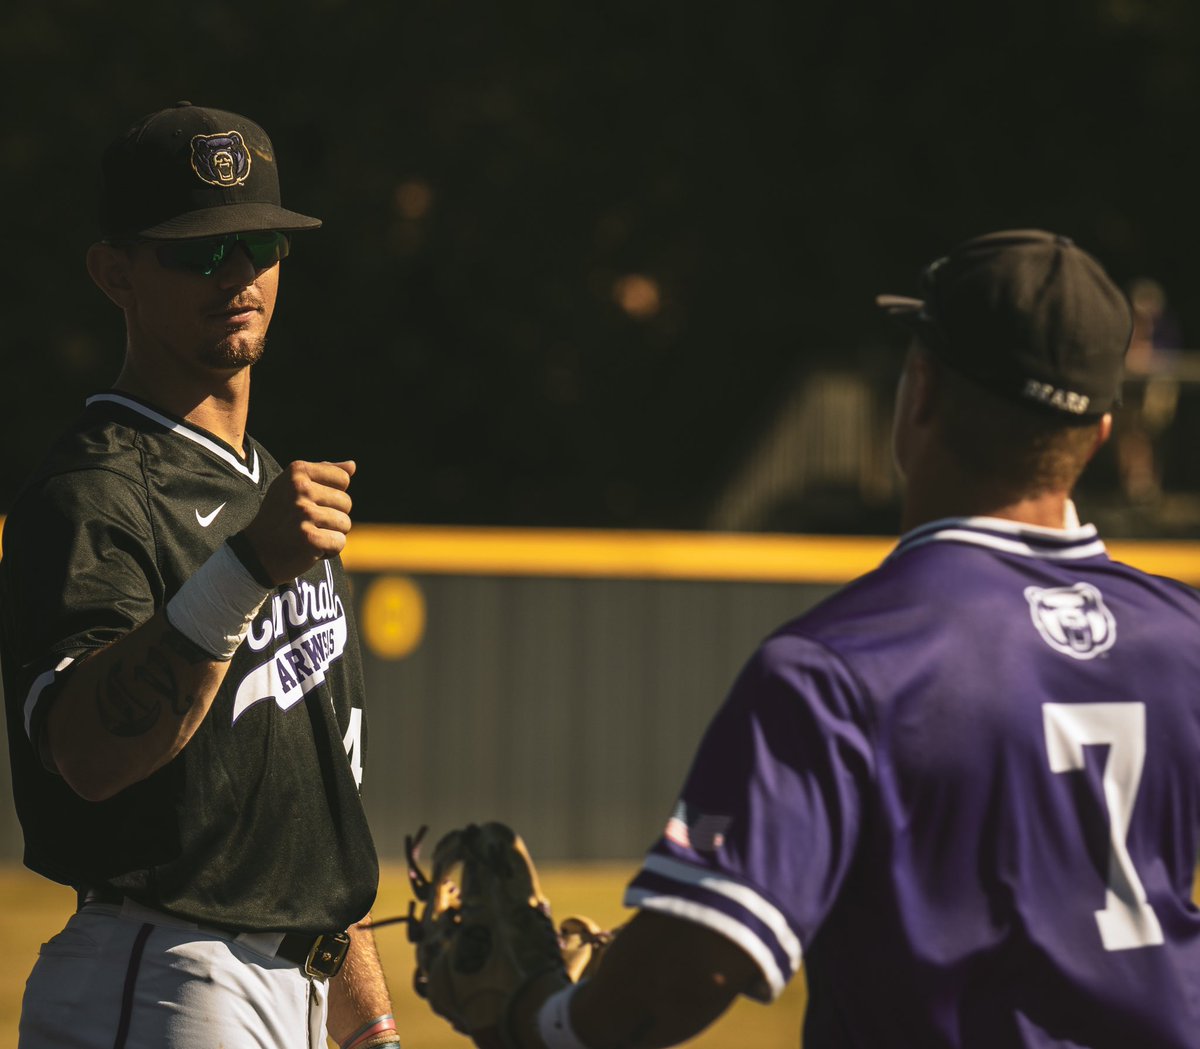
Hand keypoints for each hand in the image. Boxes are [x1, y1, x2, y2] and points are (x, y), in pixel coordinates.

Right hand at [242, 460, 355, 583]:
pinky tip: (310, 549)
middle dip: (333, 517)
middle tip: (308, 524)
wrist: (255, 553)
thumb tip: (352, 465)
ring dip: (331, 534)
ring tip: (308, 535)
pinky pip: (340, 542)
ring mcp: (304, 513)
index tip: (312, 503)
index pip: (343, 478)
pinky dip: (329, 550)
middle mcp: (300, 489)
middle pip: (346, 502)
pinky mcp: (309, 537)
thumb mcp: (293, 487)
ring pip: (345, 523)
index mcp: (297, 471)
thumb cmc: (280, 518)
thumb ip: (324, 473)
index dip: (333, 495)